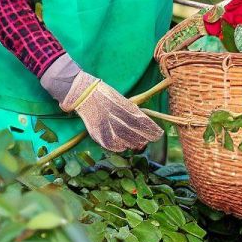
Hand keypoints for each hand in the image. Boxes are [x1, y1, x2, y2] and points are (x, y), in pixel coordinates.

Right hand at [41, 55, 163, 152]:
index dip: (152, 130)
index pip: (143, 122)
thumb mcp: (120, 99)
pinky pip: (111, 145)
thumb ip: (131, 111)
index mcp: (124, 107)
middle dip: (144, 139)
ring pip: (125, 142)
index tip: (158, 134)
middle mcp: (116, 117)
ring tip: (137, 144)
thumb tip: (143, 122)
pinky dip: (118, 147)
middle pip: (135, 134)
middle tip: (147, 141)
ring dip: (132, 144)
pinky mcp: (97, 133)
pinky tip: (123, 147)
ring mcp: (106, 126)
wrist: (83, 93)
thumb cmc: (103, 94)